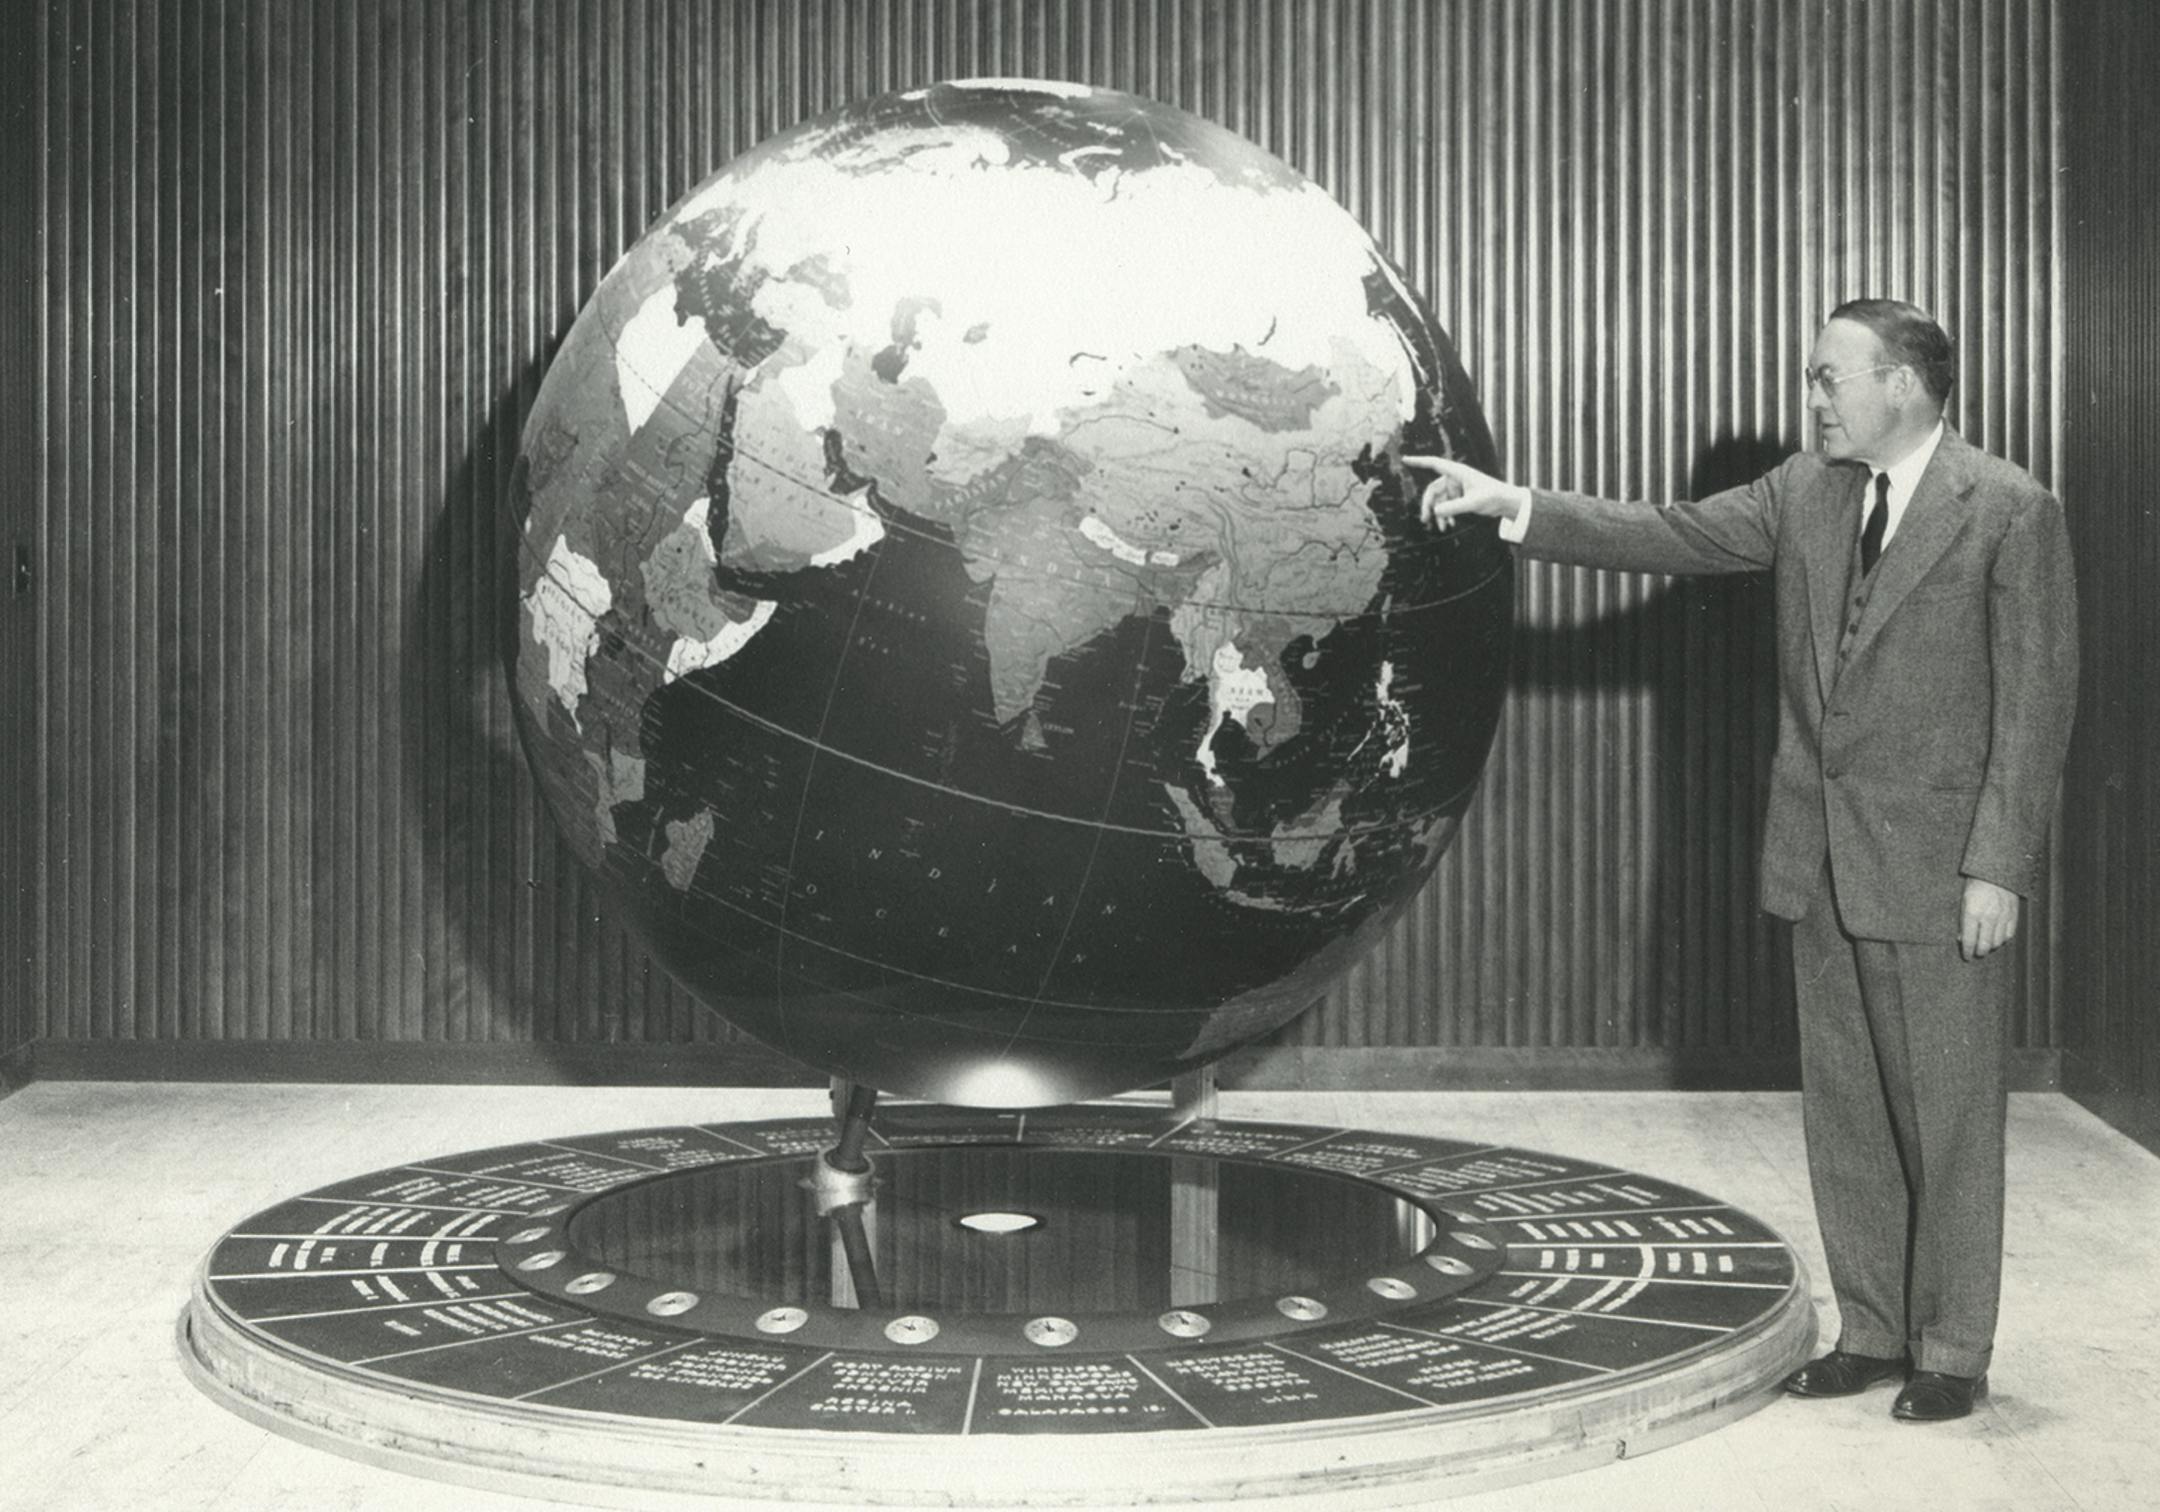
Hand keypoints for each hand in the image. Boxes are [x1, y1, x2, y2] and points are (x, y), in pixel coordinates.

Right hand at [1403, 455, 1531, 529]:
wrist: (1507, 502)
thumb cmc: (1494, 496)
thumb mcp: (1474, 502)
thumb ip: (1454, 507)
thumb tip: (1436, 511)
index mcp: (1458, 472)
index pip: (1434, 464)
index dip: (1419, 461)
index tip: (1405, 459)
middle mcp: (1455, 478)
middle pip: (1434, 490)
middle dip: (1429, 505)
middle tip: (1425, 520)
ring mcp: (1457, 488)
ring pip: (1440, 500)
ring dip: (1439, 514)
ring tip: (1442, 528)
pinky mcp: (1460, 497)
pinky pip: (1447, 505)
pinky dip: (1446, 515)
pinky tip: (1449, 525)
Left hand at [1959, 878, 2019, 960]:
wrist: (1996, 871)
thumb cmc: (1975, 886)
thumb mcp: (1963, 901)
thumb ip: (1963, 921)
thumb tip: (1961, 939)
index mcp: (1972, 913)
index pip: (1969, 940)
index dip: (1967, 952)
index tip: (1966, 957)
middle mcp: (1988, 917)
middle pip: (1985, 945)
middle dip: (1979, 952)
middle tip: (1976, 954)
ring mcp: (2002, 916)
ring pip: (1997, 942)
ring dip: (1991, 947)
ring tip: (1985, 946)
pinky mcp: (2013, 914)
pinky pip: (2009, 934)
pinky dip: (2002, 940)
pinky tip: (1997, 938)